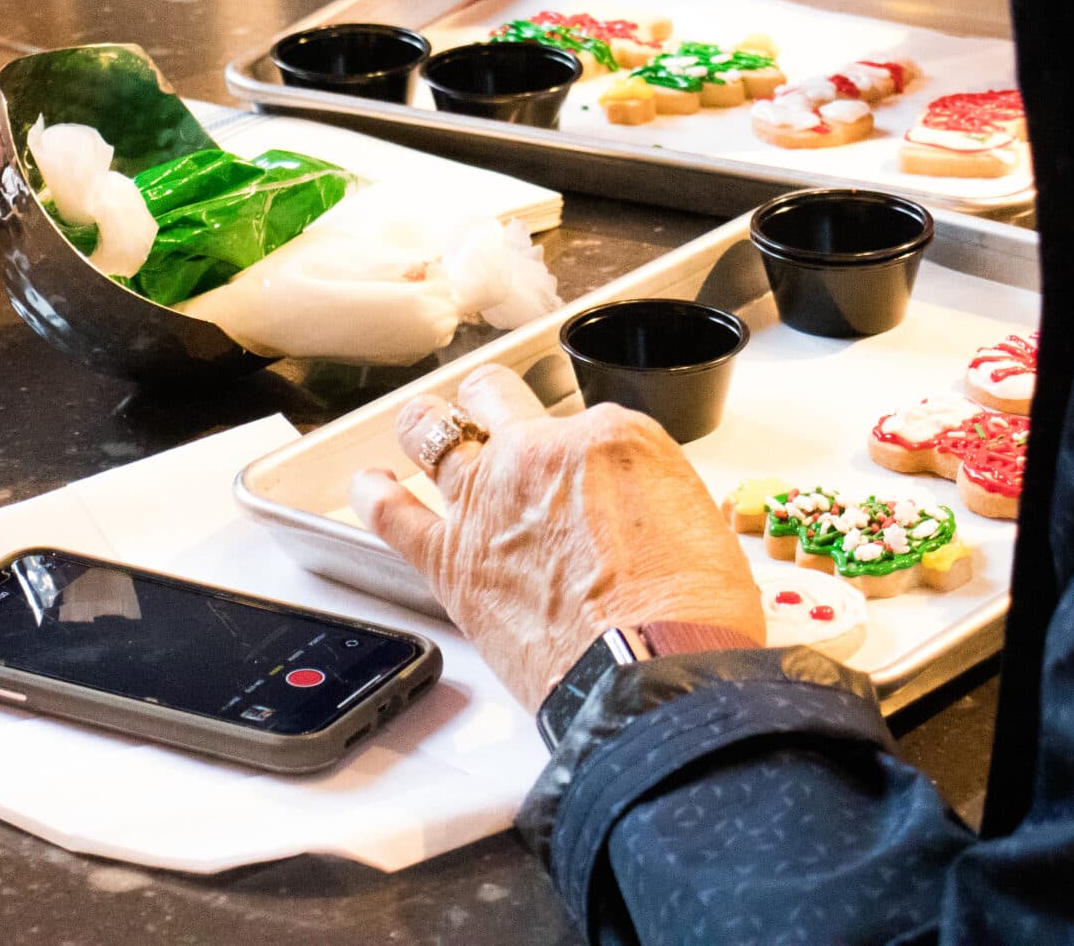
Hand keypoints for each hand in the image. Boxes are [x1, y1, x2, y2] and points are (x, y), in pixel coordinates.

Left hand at [352, 364, 763, 707]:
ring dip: (425, 428)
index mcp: (612, 437)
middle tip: (493, 421)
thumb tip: (636, 516)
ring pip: (429, 429)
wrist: (651, 677)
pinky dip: (375, 495)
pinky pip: (390, 512)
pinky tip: (372, 487)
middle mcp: (540, 452)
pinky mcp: (449, 558)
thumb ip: (651, 502)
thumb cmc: (688, 618)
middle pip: (494, 397)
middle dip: (492, 405)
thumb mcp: (701, 527)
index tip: (584, 477)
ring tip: (422, 432)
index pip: (583, 421)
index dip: (580, 450)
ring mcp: (486, 499)